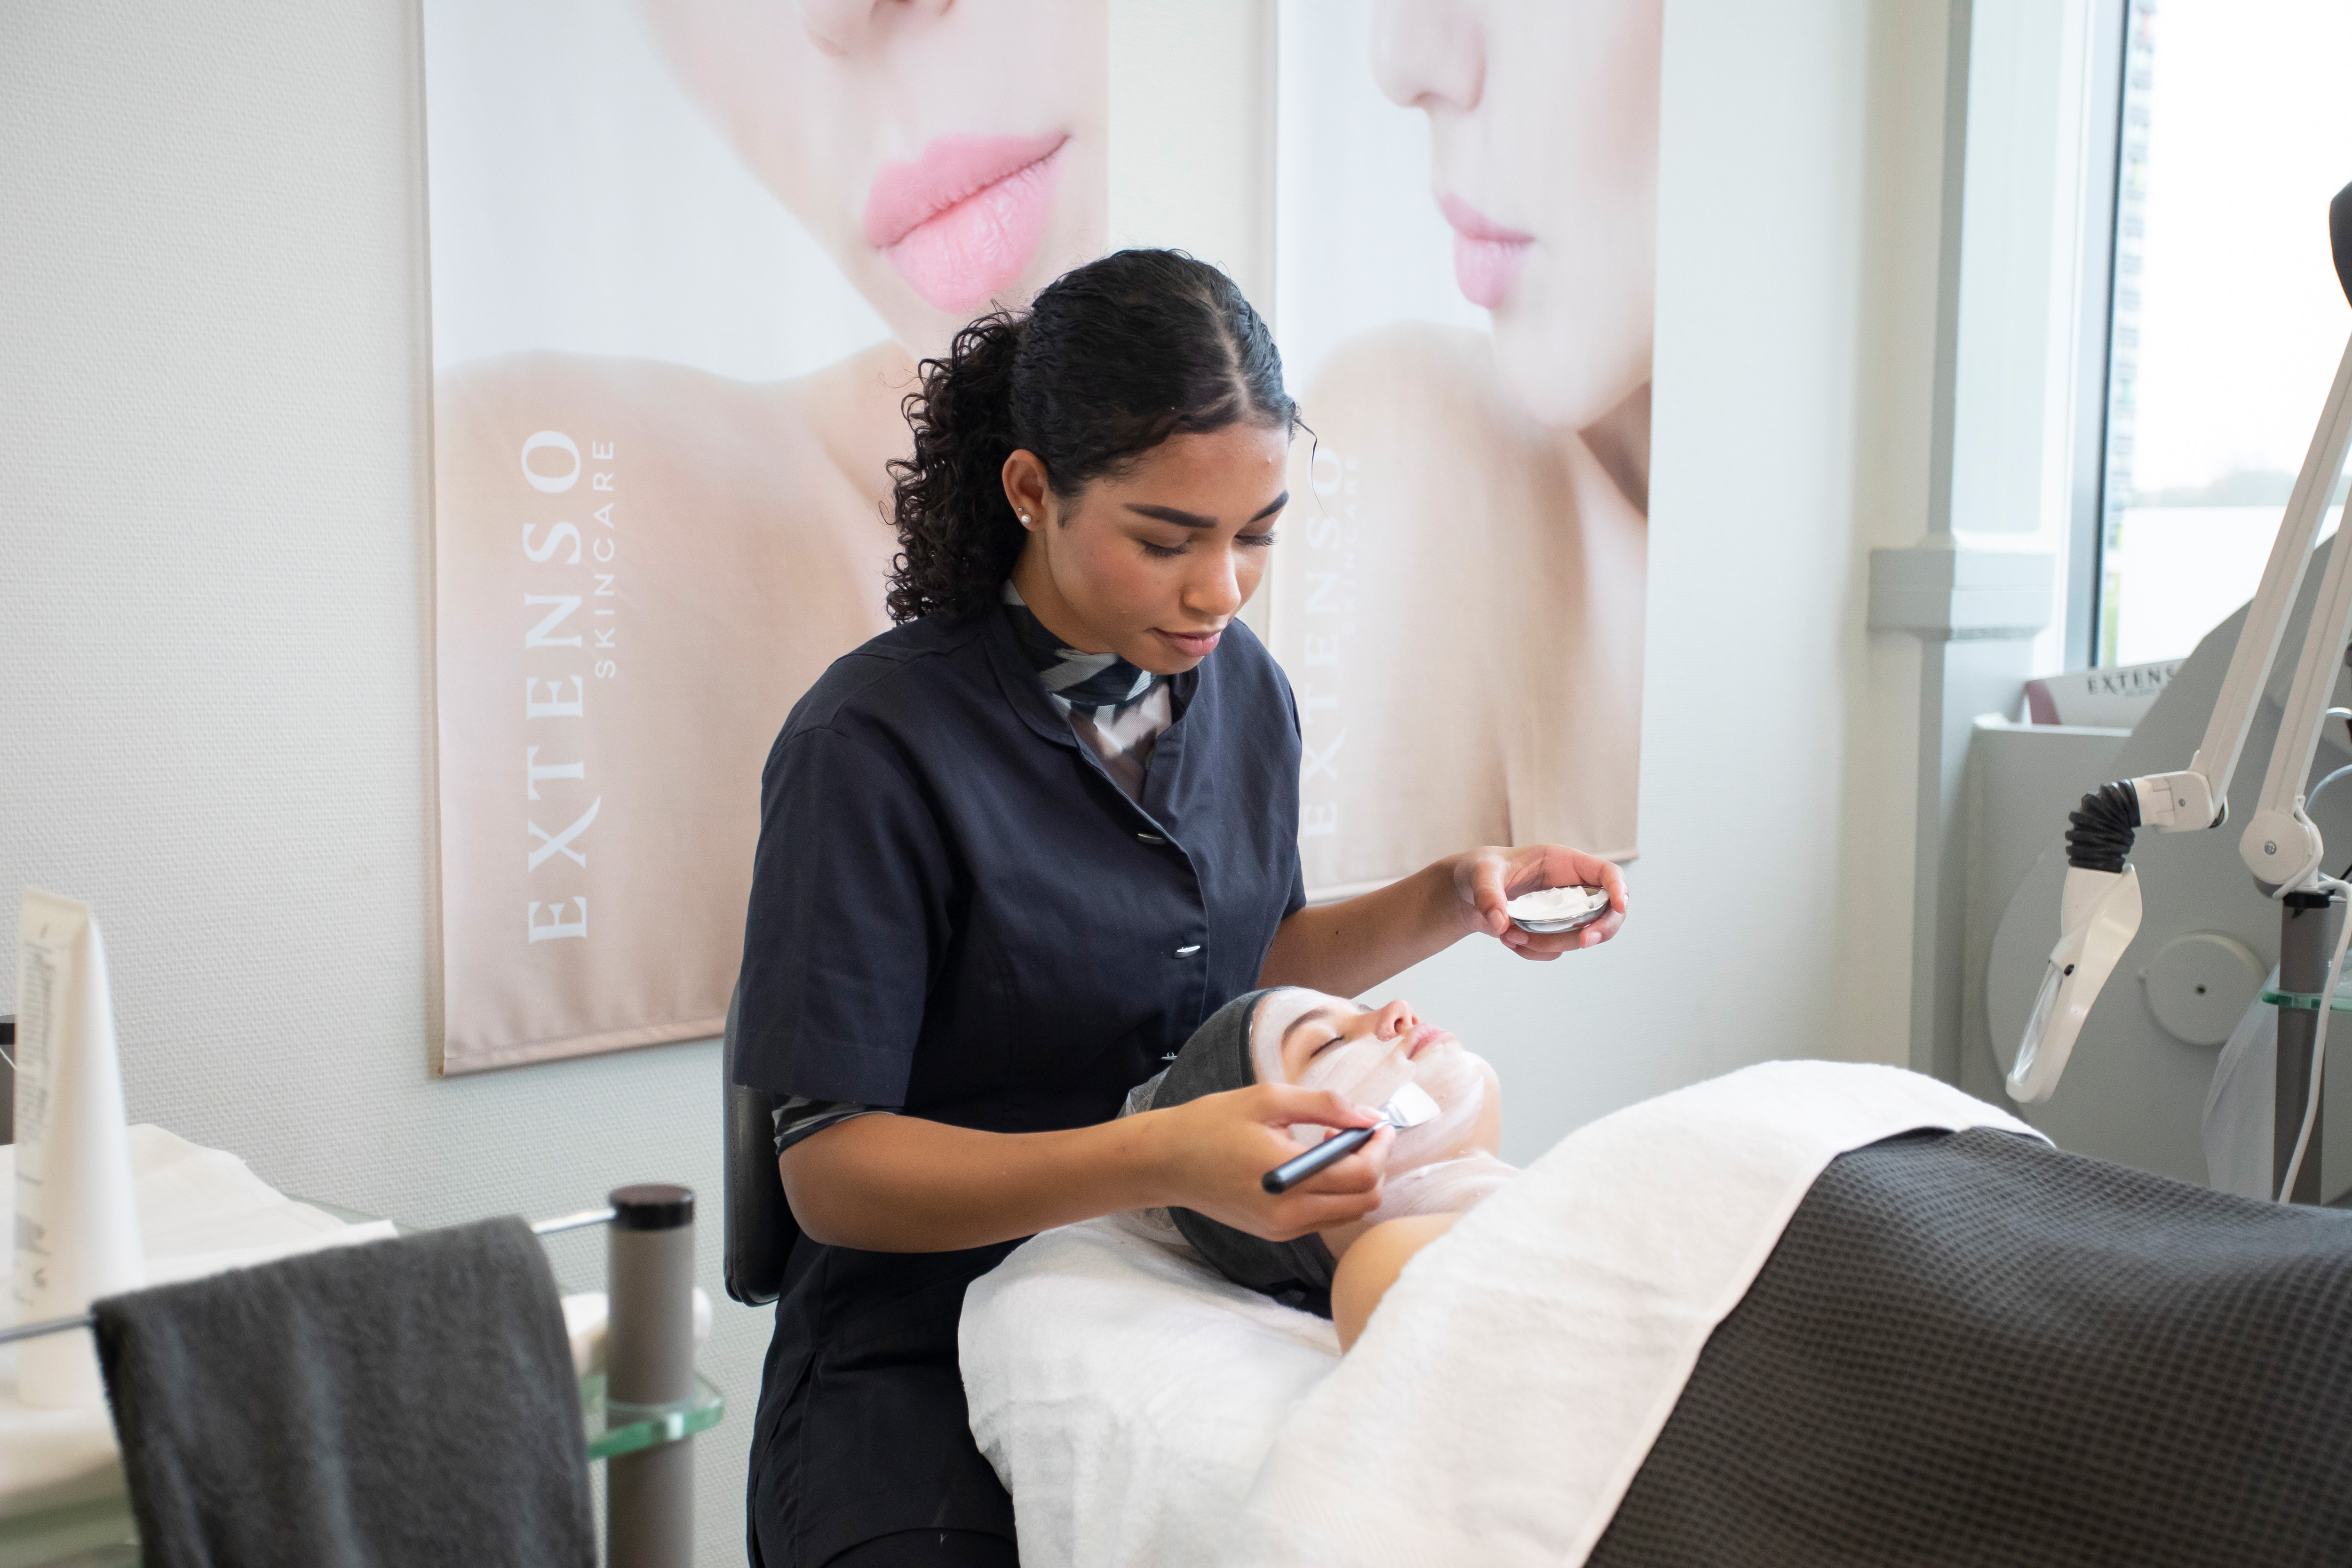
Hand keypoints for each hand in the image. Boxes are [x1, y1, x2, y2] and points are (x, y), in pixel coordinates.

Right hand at [1145, 1084, 1394, 1240]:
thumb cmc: (1211, 1124)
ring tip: (1329, 1143)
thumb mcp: (1269, 1100)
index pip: (1363, 1175)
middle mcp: (1289, 1215)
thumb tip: (1370, 1117)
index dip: (1380, 1147)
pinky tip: (1311, 1163)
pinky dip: (1334, 1192)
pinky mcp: (1276, 1234)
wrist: (1165, 1162)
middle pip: (1365, 1200)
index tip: (1378, 1123)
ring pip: (1349, 1213)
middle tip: (1357, 1131)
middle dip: (1373, 1164)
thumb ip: (1326, 1106)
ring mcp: (1283, 1229)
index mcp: (1289, 1178)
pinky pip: (1325, 1218)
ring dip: (1355, 1179)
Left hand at [1450, 844, 1627, 959]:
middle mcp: (1570, 888)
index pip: (1607, 873)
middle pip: (1608, 911)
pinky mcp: (1551, 931)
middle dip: (1601, 929)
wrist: (1465, 894)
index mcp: (1563, 863)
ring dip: (1549, 943)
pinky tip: (1508, 940)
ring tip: (1509, 935)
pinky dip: (1534, 952)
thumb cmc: (1478, 871)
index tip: (1619, 906)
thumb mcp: (1480, 874)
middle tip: (1583, 942)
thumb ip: (1488, 893)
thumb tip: (1501, 923)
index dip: (1619, 889)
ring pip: (1580, 936)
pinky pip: (1556, 950)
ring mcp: (1563, 913)